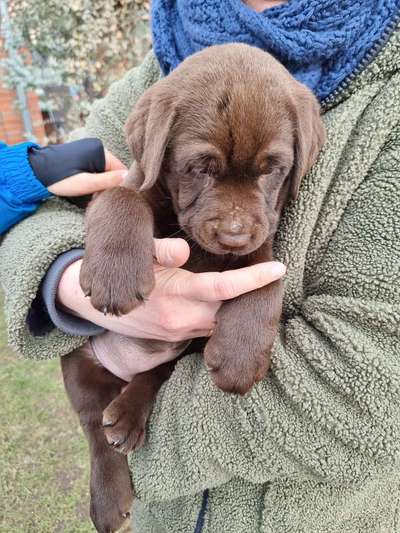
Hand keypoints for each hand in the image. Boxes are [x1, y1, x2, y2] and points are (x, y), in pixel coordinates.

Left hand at [47, 150, 127, 195]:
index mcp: (100, 150)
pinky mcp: (82, 152)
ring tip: (87, 190)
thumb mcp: (86, 184)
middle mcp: (97, 145)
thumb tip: (127, 177)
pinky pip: (95, 167)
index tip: (108, 195)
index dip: (117, 185)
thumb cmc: (60, 178)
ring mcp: (89, 147)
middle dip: (107, 184)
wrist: (36, 171)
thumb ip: (108, 181)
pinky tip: (83, 183)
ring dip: (99, 182)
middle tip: (95, 194)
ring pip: (104, 170)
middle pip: (113, 170)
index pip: (121, 170)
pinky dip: (92, 177)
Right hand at [57, 238, 285, 341]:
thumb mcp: (137, 256)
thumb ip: (160, 251)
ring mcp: (178, 333)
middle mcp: (180, 320)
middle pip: (229, 311)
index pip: (223, 288)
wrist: (93, 304)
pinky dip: (220, 317)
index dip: (253, 280)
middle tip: (274, 277)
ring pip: (218, 324)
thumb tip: (183, 251)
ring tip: (257, 288)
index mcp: (175, 295)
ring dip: (237, 310)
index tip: (279, 268)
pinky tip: (228, 304)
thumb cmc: (121, 272)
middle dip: (253, 298)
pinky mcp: (175, 339)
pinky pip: (206, 329)